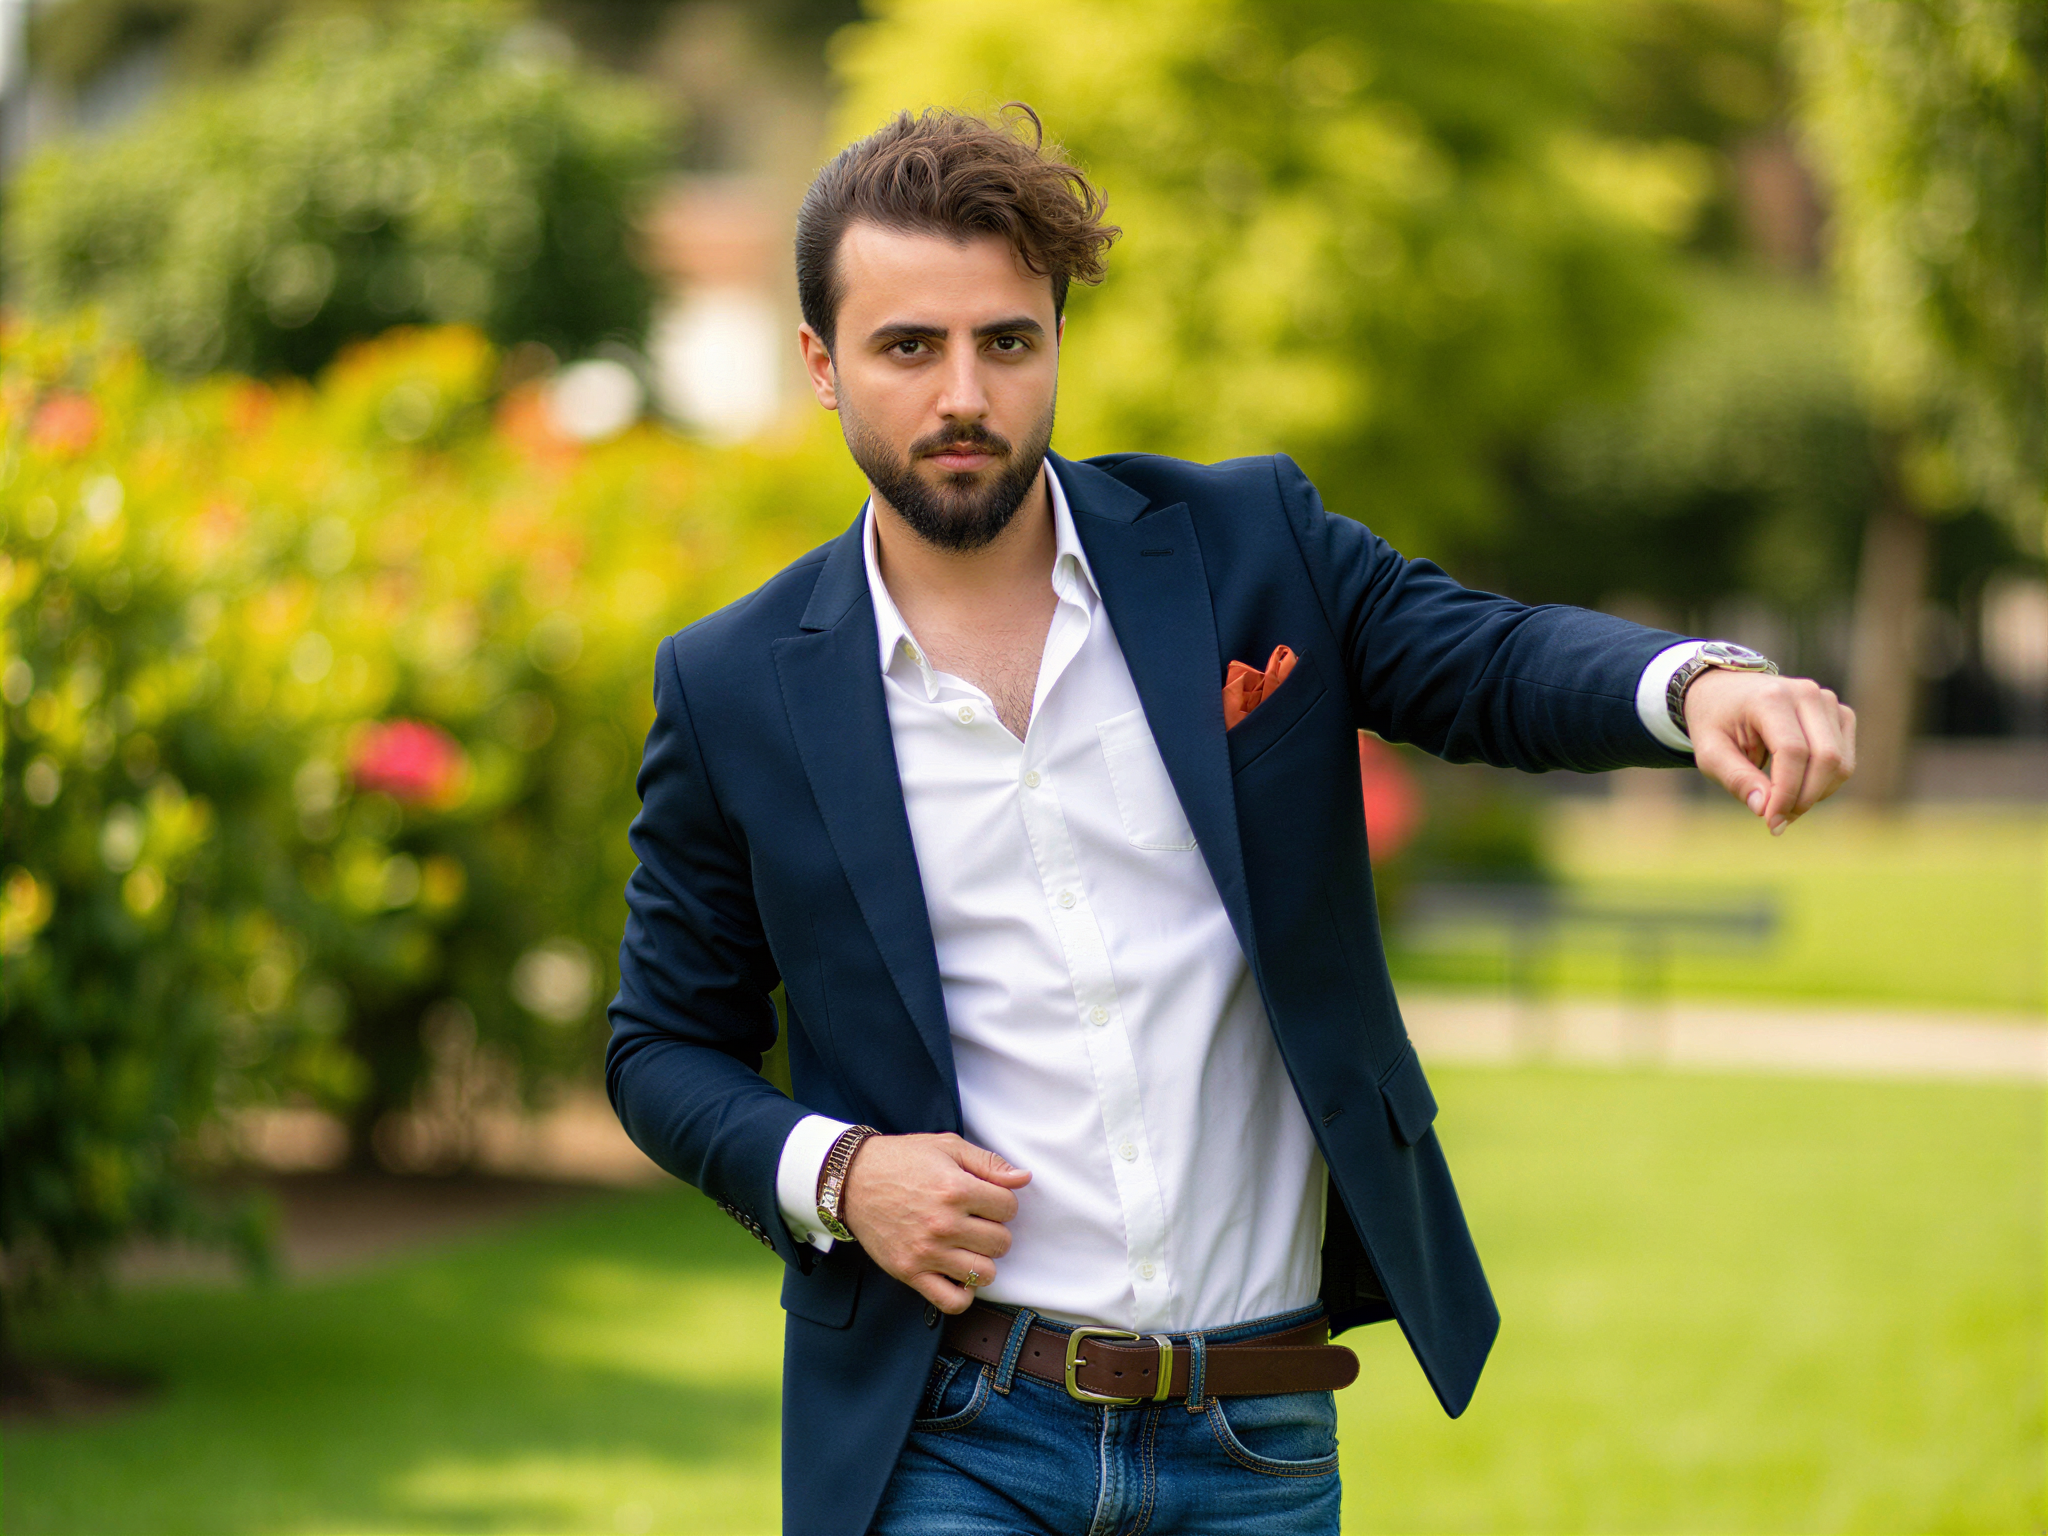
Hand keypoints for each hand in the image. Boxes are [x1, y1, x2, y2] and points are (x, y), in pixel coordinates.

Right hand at [839, 1132, 1030, 1314]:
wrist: (852, 1180)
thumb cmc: (902, 1160)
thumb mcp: (948, 1146)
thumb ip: (989, 1163)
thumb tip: (1024, 1178)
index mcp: (956, 1189)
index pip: (1009, 1208)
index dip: (1002, 1202)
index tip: (986, 1200)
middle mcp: (943, 1224)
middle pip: (1002, 1243)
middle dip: (994, 1230)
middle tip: (975, 1221)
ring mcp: (927, 1252)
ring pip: (985, 1274)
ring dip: (982, 1260)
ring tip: (967, 1246)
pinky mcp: (910, 1272)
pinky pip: (952, 1302)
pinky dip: (963, 1294)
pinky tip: (958, 1274)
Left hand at [1683, 668, 1855, 833]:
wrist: (1725, 691)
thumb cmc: (1715, 723)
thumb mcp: (1710, 752)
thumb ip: (1736, 779)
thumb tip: (1764, 809)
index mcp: (1771, 698)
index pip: (1793, 752)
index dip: (1787, 792)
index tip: (1771, 821)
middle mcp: (1806, 694)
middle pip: (1825, 758)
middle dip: (1804, 799)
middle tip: (1778, 822)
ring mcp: (1827, 701)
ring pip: (1840, 762)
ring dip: (1815, 794)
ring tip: (1783, 807)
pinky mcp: (1839, 713)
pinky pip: (1845, 759)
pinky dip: (1825, 783)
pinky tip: (1797, 789)